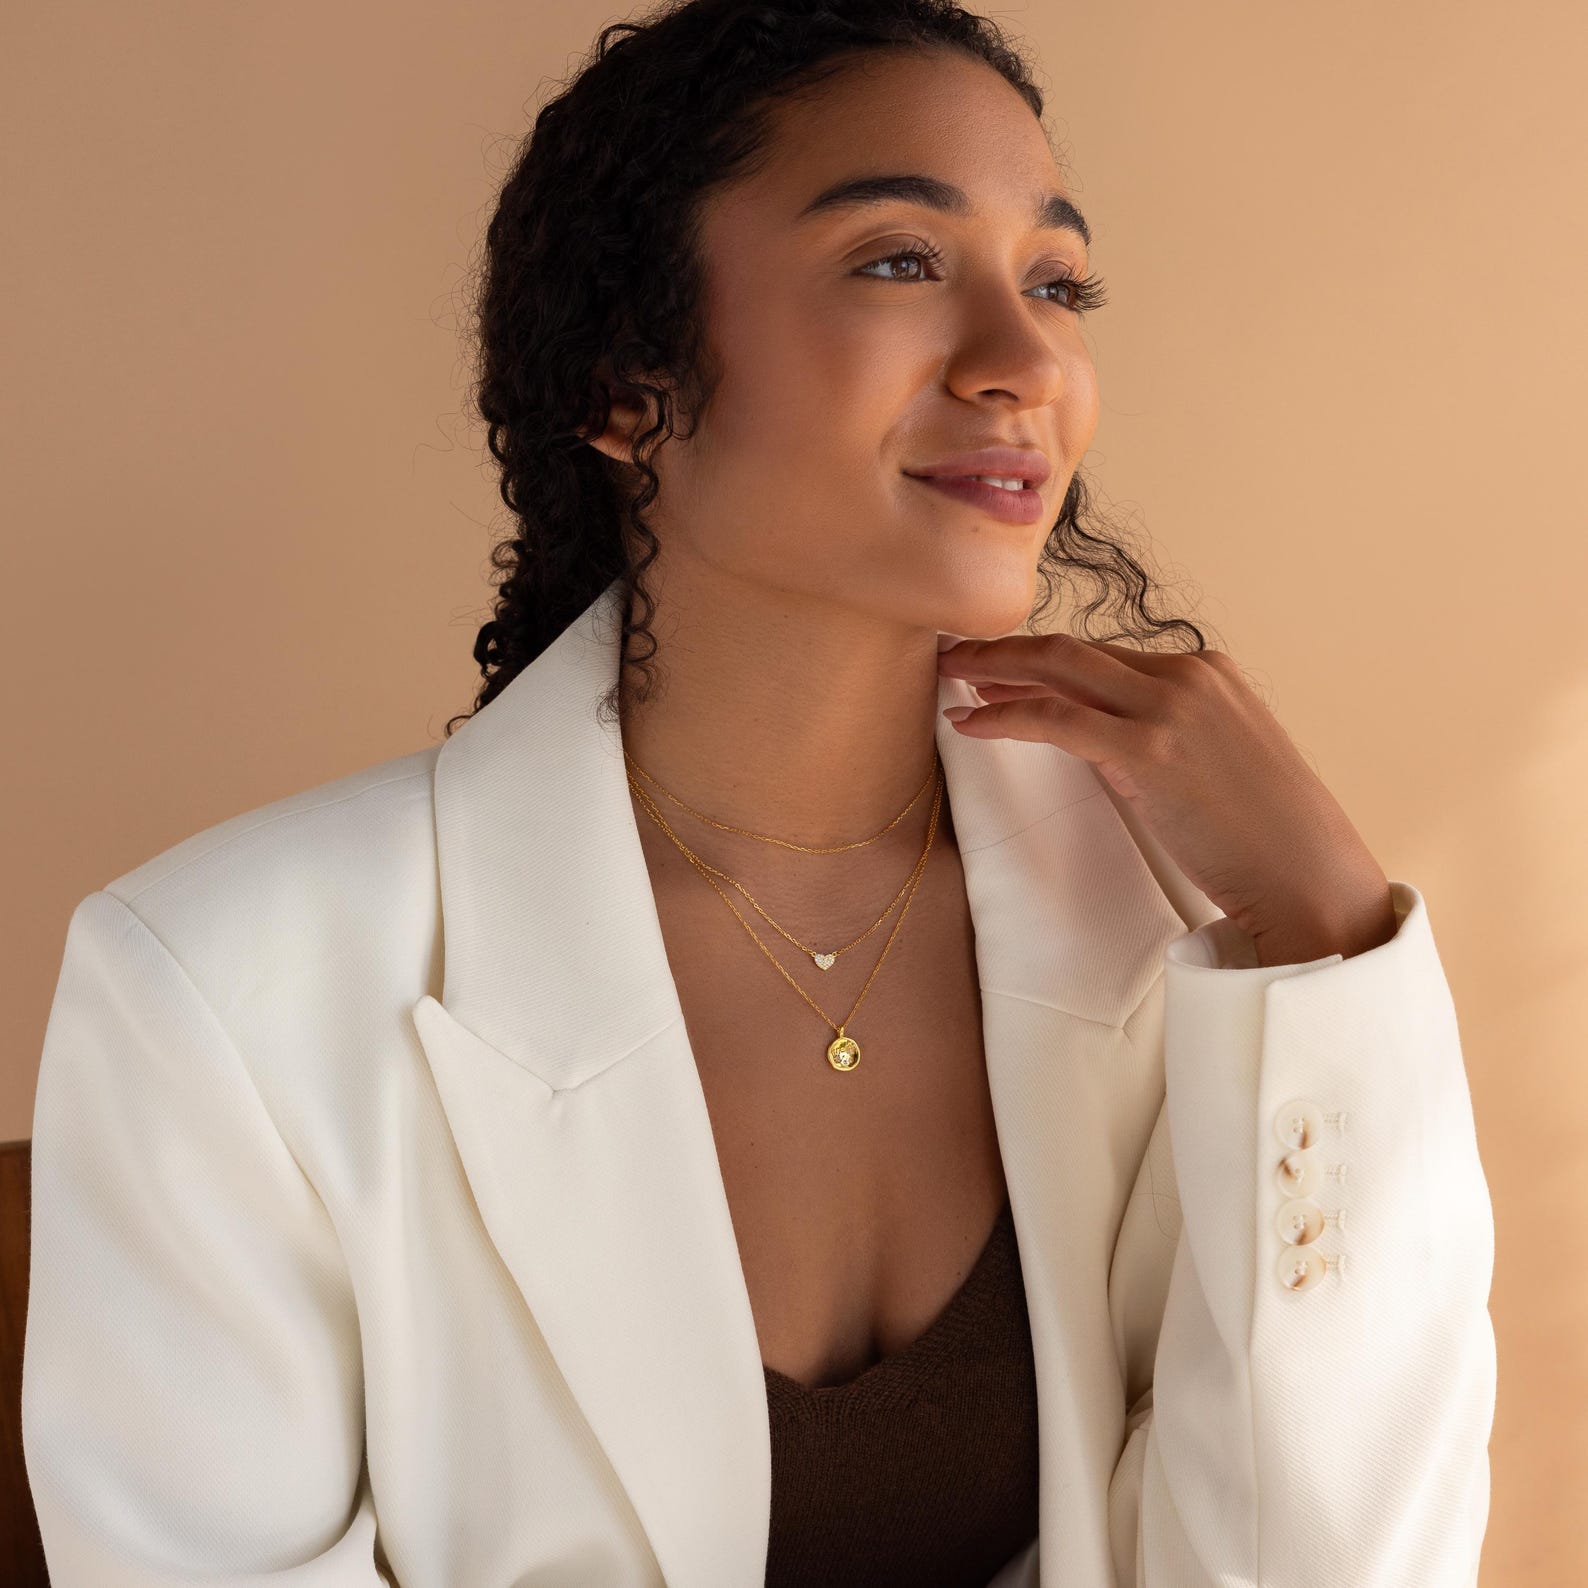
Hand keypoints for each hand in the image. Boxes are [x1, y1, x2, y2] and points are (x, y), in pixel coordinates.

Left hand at [937, 634, 1398, 964]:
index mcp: (1206, 670)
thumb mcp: (1219, 759)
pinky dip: (1003, 716)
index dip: (1043, 659)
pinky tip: (968, 722)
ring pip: (1057, 670)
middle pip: (1073, 649)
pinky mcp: (1148, 750)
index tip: (999, 668)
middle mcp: (1187, 675)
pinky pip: (1054, 720)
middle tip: (954, 654)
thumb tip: (1100, 740)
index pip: (1105, 655)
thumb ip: (1167, 734)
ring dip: (993, 669)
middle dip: (1006, 648)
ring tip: (948, 679)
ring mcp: (1168, 708)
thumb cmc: (1264, 833)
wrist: (1308, 873)